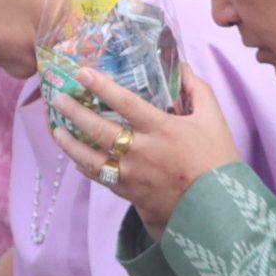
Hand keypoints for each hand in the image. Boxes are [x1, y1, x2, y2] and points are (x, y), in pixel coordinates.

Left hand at [49, 66, 238, 239]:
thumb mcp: (214, 120)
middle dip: (74, 112)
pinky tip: (75, 156)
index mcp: (162, 130)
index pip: (126, 103)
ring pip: (90, 158)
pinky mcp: (129, 193)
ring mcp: (132, 175)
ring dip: (69, 143)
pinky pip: (99, 177)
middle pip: (99, 130)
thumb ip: (196, 89)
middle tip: (58, 98)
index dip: (102, 86)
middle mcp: (142, 152)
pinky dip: (84, 165)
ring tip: (56, 129)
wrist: (219, 210)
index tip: (82, 72)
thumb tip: (181, 65)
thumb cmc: (217, 162)